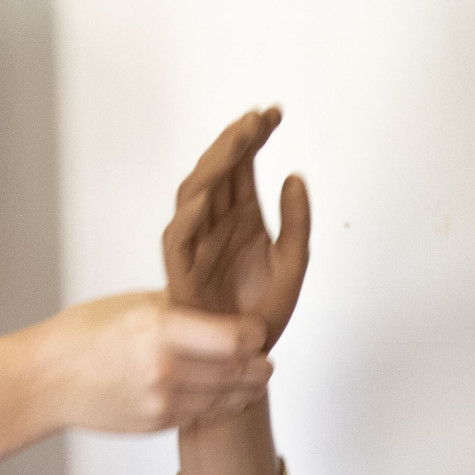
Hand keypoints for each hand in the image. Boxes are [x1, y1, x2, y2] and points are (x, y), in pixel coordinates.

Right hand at [32, 289, 270, 433]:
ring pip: (226, 400)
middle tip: (267, 362)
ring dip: (246, 391)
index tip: (258, 333)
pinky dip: (220, 406)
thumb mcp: (134, 304)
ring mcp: (163, 402)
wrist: (46, 379)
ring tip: (254, 380)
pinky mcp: (157, 424)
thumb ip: (181, 308)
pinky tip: (226, 396)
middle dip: (259, 368)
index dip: (255, 337)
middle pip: (238, 373)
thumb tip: (220, 308)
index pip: (235, 340)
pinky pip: (203, 416)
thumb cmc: (85, 333)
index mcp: (162, 330)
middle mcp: (167, 369)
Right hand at [162, 106, 311, 350]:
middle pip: (218, 172)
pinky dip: (189, 215)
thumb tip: (295, 177)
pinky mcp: (181, 273)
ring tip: (237, 141)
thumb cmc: (260, 317)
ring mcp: (196, 246)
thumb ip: (297, 223)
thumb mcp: (293, 265)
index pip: (242, 168)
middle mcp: (215, 227)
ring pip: (196, 195)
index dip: (254, 138)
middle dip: (235, 142)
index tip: (274, 112)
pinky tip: (208, 192)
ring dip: (215, 167)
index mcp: (240, 220)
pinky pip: (178, 239)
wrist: (243, 361)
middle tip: (256, 117)